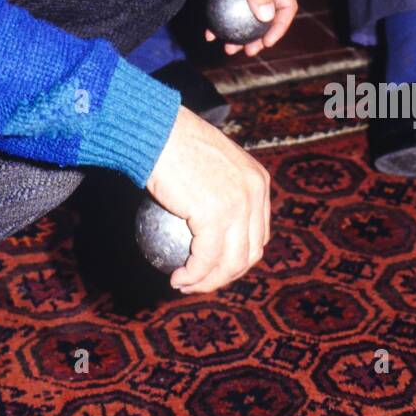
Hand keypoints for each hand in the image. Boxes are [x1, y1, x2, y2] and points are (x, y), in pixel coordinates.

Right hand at [147, 103, 270, 292]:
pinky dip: (192, 275)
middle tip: (200, 281)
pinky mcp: (215, 215)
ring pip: (231, 262)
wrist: (157, 129)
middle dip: (226, 274)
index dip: (239, 255)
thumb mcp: (208, 161)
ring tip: (186, 285)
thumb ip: (217, 187)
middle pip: (250, 251)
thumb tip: (205, 219)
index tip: (214, 265)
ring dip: (209, 282)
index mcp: (258, 180)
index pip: (258, 231)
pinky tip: (177, 279)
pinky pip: (204, 259)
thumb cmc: (172, 141)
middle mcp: (255, 193)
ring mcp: (238, 205)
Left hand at [187, 0, 296, 57]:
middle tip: (248, 51)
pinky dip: (219, 26)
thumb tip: (268, 17)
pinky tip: (210, 36)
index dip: (280, 26)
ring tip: (229, 49)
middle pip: (265, 17)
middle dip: (259, 37)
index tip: (267, 42)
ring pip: (244, 19)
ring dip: (238, 36)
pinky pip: (226, 14)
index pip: (285, 5)